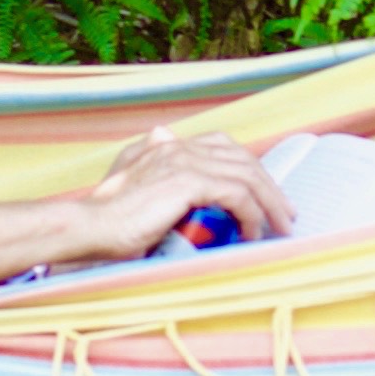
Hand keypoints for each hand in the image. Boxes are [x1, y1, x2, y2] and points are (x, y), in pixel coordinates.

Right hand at [80, 127, 287, 257]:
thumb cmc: (107, 221)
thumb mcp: (133, 190)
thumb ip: (152, 172)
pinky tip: (253, 233)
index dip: (249, 169)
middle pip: (241, 158)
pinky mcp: (188, 181)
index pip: (221, 147)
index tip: (266, 196)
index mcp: (164, 146)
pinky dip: (252, 214)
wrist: (89, 228)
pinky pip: (237, 195)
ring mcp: (182, 160)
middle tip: (285, 213)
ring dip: (270, 203)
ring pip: (246, 175)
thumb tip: (165, 142)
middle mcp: (176, 146)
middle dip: (269, 186)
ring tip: (281, 226)